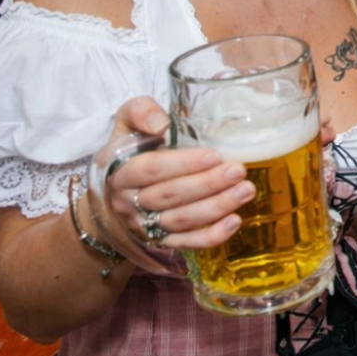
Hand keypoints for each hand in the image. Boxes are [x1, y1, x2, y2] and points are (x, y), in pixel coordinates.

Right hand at [100, 97, 249, 251]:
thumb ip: (140, 112)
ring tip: (246, 191)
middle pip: (170, 196)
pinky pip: (186, 244)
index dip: (182, 164)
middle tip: (238, 171)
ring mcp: (144, 225)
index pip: (150, 169)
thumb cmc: (128, 150)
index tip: (213, 155)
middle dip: (207, 185)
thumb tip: (160, 123)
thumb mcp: (125, 123)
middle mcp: (128, 202)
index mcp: (120, 172)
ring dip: (216, 208)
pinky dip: (211, 236)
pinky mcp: (160, 241)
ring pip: (181, 220)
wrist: (110, 194)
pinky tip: (235, 222)